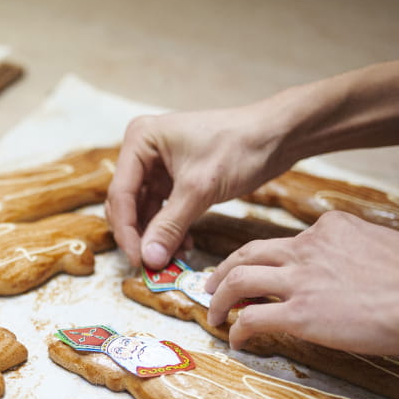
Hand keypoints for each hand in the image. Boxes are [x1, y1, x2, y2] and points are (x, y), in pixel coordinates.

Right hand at [106, 107, 283, 268]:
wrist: (277, 136)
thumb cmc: (240, 146)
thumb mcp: (199, 189)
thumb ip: (170, 226)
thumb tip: (148, 259)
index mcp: (140, 139)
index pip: (121, 194)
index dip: (126, 231)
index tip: (138, 260)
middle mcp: (143, 151)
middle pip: (127, 203)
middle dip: (140, 235)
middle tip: (152, 263)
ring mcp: (158, 165)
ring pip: (144, 211)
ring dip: (156, 236)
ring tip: (173, 257)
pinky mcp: (175, 178)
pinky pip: (163, 210)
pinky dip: (170, 229)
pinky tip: (185, 244)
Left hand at [204, 210, 398, 353]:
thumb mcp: (382, 241)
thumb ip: (356, 245)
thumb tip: (353, 256)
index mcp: (327, 229)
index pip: (286, 241)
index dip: (269, 259)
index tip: (264, 273)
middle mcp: (306, 249)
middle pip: (248, 254)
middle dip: (224, 270)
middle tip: (212, 284)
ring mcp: (299, 281)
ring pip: (238, 281)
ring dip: (220, 299)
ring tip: (213, 315)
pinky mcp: (298, 314)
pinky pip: (251, 319)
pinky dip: (236, 330)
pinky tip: (236, 341)